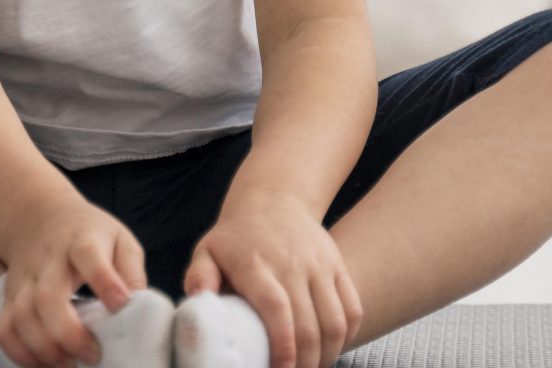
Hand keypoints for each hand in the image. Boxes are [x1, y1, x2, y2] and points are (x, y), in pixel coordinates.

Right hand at [0, 196, 146, 367]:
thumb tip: (137, 308)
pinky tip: (43, 364)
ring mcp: (24, 279)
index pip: (88, 256)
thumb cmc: (90, 236)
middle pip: (48, 296)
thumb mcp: (120, 240)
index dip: (104, 282)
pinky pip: (4, 329)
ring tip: (69, 364)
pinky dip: (19, 353)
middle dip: (68, 332)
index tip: (120, 305)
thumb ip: (131, 272)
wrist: (41, 219)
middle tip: (93, 354)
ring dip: (44, 348)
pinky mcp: (8, 298)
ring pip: (21, 316)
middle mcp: (48, 260)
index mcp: (82, 241)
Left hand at [183, 190, 362, 367]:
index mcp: (257, 265)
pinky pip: (353, 307)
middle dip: (305, 362)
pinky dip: (347, 336)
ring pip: (336, 321)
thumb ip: (199, 276)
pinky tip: (330, 350)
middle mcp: (293, 264)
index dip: (282, 346)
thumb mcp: (208, 250)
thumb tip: (198, 298)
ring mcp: (320, 265)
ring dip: (327, 354)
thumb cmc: (236, 237)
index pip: (277, 309)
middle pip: (310, 325)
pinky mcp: (337, 266)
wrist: (274, 198)